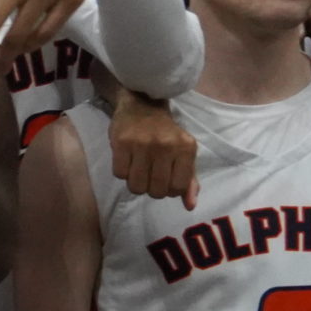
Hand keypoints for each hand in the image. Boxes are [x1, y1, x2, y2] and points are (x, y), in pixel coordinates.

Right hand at [108, 89, 197, 209]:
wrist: (142, 105)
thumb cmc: (165, 134)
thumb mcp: (183, 153)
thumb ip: (189, 180)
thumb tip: (190, 206)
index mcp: (186, 148)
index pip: (178, 188)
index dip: (170, 190)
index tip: (165, 180)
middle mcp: (166, 145)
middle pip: (157, 191)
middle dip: (152, 189)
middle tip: (150, 176)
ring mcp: (142, 144)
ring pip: (137, 186)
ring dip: (136, 184)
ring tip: (138, 171)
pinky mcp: (121, 142)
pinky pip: (120, 174)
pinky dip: (122, 173)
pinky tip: (127, 161)